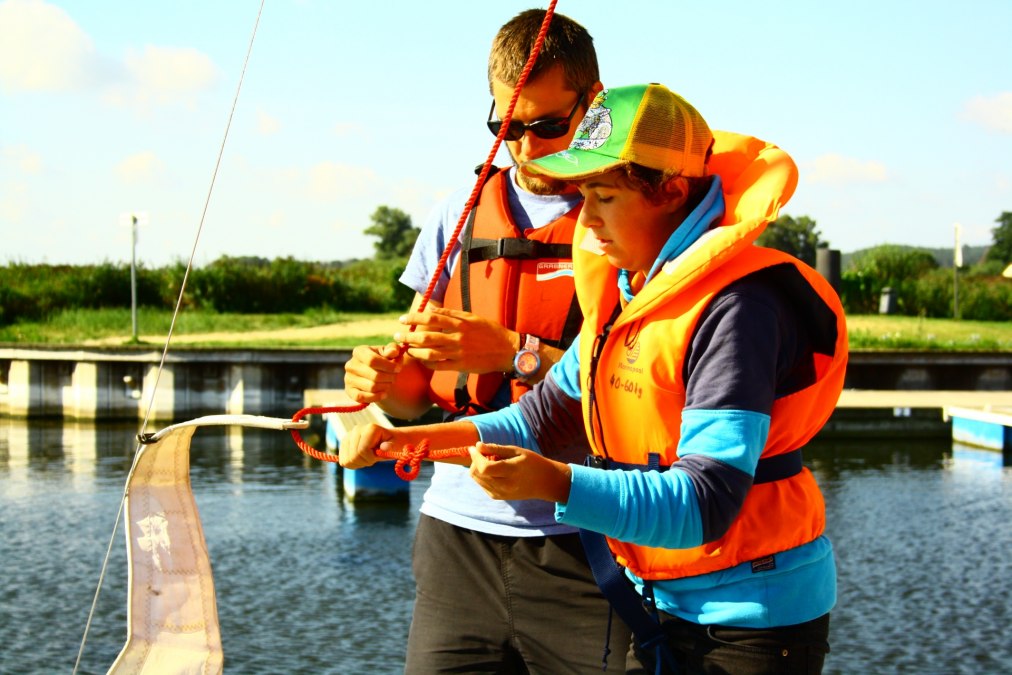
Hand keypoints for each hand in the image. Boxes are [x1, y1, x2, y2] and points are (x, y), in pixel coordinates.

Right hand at [339, 423, 402, 468]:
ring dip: (359, 463)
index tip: (378, 456)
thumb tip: (385, 447)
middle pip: (353, 456)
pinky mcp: (343, 444)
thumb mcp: (396, 445)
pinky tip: (361, 459)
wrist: (387, 440)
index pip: (362, 450)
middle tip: (373, 458)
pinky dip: (353, 464)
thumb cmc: (393, 443)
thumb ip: (391, 446)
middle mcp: (356, 430)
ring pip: (347, 460)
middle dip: (365, 462)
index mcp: (370, 429)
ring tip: (367, 457)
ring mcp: (348, 436)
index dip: (371, 458)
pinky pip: (343, 461)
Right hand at [343, 343, 404, 403]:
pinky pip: (363, 398)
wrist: (376, 372)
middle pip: (374, 375)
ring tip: (389, 383)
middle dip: (389, 377)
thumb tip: (393, 352)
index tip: (398, 368)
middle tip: (394, 377)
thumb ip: (393, 349)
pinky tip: (384, 393)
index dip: (388, 366)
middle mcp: (351, 365)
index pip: (372, 360)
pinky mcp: (350, 391)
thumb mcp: (389, 352)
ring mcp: (348, 379)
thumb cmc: (384, 359)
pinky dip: (376, 397)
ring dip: (385, 386)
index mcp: (359, 352)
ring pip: (371, 387)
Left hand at [395, 307, 515, 373]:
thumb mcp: (472, 317)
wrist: (507, 350)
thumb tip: (432, 310)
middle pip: (426, 337)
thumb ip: (451, 314)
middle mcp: (457, 338)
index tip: (402, 319)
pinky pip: (439, 366)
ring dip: (415, 352)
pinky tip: (421, 360)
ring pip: (429, 353)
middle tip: (397, 336)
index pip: (431, 319)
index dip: (414, 318)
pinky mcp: (461, 366)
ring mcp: (458, 354)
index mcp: (460, 323)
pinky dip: (427, 363)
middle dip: (408, 337)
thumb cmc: (490, 331)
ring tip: (407, 350)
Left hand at [467, 442, 571, 502]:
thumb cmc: (532, 463)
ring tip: (492, 461)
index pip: (484, 468)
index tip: (474, 447)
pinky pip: (481, 484)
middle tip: (485, 452)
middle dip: (475, 460)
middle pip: (477, 473)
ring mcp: (500, 494)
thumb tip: (478, 446)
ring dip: (477, 467)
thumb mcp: (517, 451)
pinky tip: (494, 470)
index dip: (476, 457)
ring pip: (477, 479)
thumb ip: (496, 449)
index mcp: (511, 472)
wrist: (545, 483)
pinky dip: (482, 475)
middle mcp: (504, 486)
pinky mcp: (497, 497)